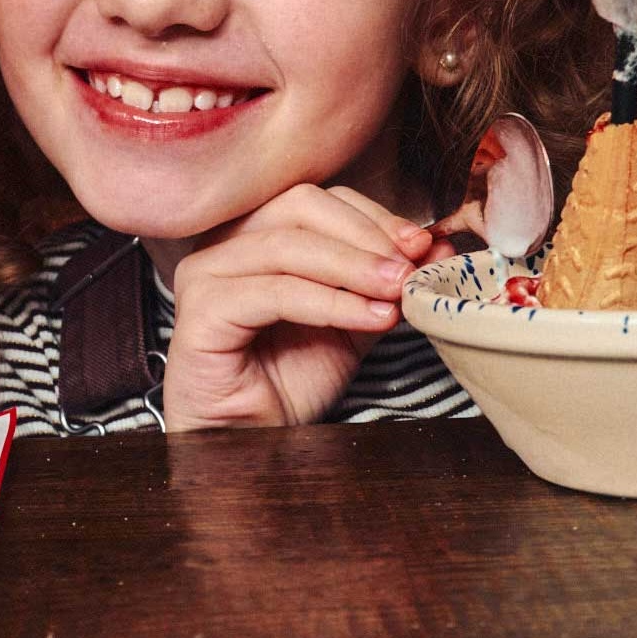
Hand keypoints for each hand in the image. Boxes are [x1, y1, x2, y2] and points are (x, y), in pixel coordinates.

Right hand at [162, 185, 436, 430]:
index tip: (421, 244)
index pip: (317, 200)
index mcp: (254, 233)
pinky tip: (370, 317)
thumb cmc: (289, 379)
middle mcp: (223, 243)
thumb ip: (383, 283)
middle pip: (298, 207)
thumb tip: (435, 244)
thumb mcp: (352, 320)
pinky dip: (330, 302)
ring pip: (288, 246)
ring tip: (397, 291)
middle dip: (364, 236)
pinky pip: (275, 293)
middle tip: (409, 267)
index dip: (373, 216)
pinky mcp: (201, 311)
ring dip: (353, 267)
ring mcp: (205, 273)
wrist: (252, 437)